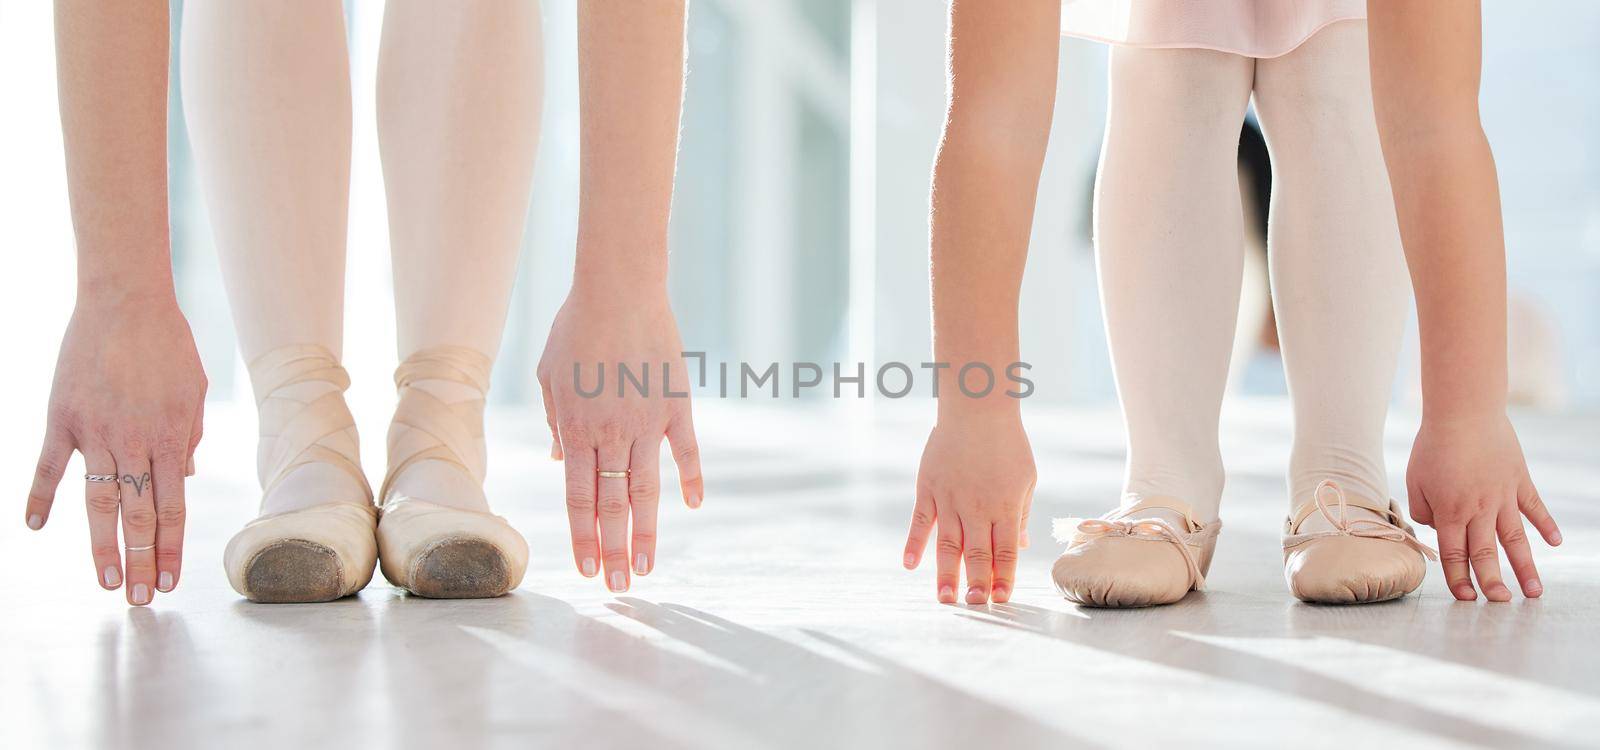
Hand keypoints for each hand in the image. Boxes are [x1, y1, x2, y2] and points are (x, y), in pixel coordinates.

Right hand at [26, 294, 205, 605]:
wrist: (126, 300)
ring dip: (102, 547)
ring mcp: (94, 432)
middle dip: (140, 561)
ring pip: (99, 502)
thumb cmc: (168, 344)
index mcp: (170, 438)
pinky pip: (48, 466)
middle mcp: (133, 442)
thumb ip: (188, 435)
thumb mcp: (193, 391)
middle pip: (138, 515)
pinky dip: (39, 496)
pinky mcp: (62, 417)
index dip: (170, 547)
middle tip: (142, 600)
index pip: (172, 507)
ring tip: (106, 583)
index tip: (169, 579)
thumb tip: (184, 474)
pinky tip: (33, 527)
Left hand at [536, 285, 702, 592]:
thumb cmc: (575, 326)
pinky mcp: (677, 404)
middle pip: (612, 505)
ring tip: (647, 566)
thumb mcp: (549, 374)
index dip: (582, 538)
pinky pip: (686, 450)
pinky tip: (692, 507)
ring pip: (647, 489)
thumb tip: (561, 461)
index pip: (578, 498)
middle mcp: (611, 433)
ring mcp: (648, 421)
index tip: (585, 570)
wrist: (619, 287)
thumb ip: (554, 422)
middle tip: (618, 587)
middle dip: (613, 551)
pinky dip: (690, 478)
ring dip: (645, 532)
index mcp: (575, 428)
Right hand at [905, 409, 1035, 603]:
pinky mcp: (928, 489)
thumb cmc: (1007, 443)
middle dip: (977, 584)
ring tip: (945, 600)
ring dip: (945, 575)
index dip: (1003, 578)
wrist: (977, 408)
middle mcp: (976, 508)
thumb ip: (1020, 515)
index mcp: (1004, 507)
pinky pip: (919, 521)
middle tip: (975, 608)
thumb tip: (1021, 546)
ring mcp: (949, 499)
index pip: (1005, 552)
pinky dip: (913, 544)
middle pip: (977, 554)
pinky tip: (910, 565)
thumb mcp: (1025, 479)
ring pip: (947, 545)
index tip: (1001, 601)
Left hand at [1407, 412, 1559, 600]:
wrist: (1463, 411)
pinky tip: (1555, 543)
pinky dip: (1546, 525)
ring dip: (1525, 567)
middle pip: (1486, 553)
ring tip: (1535, 592)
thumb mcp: (1415, 481)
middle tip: (1501, 604)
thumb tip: (1440, 530)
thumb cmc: (1433, 446)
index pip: (1455, 554)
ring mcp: (1503, 496)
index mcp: (1450, 511)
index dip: (1459, 578)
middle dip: (1493, 582)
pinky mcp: (1520, 480)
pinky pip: (1535, 507)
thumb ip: (1424, 511)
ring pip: (1515, 539)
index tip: (1467, 598)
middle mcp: (1479, 509)